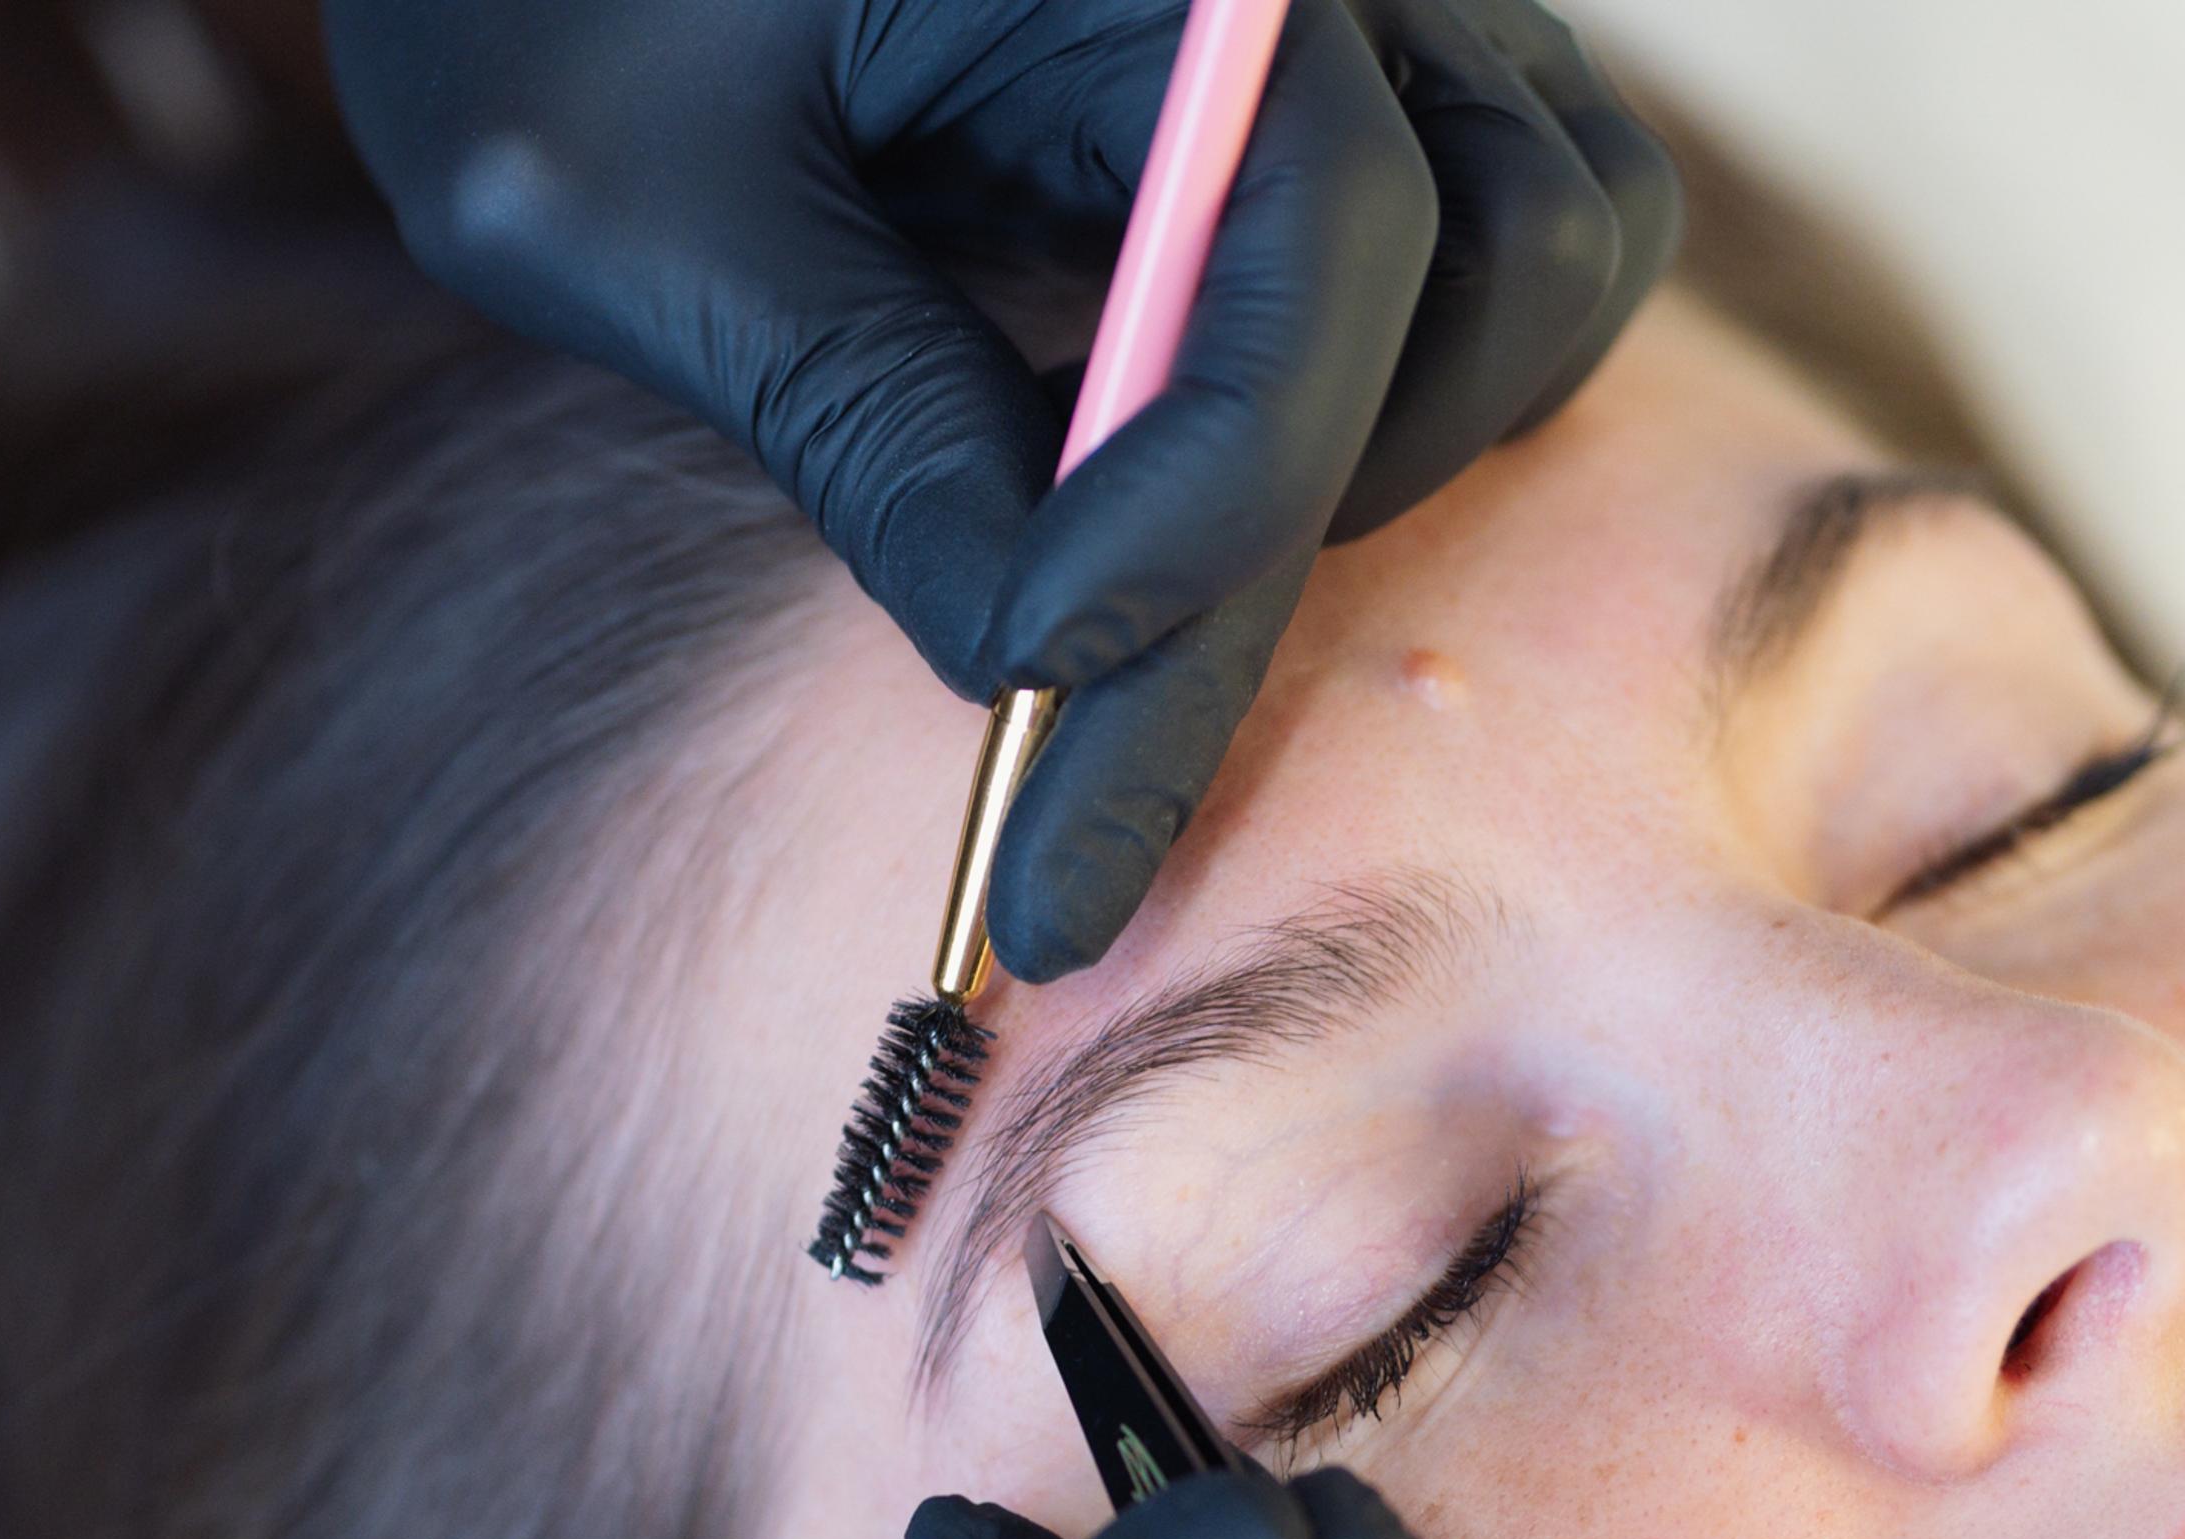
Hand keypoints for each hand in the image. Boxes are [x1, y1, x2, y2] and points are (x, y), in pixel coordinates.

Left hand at [322, 0, 1680, 979]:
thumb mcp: (634, 205)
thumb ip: (857, 418)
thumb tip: (1026, 663)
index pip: (1318, 230)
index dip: (1206, 498)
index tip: (1033, 681)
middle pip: (1490, 267)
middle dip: (1265, 563)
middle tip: (1070, 809)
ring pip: (1551, 255)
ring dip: (1391, 466)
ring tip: (1138, 598)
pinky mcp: (1347, 84)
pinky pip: (1499, 255)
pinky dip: (1396, 404)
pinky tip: (1184, 495)